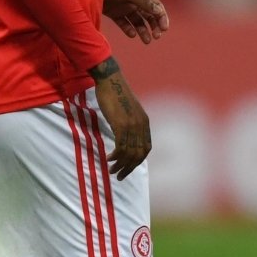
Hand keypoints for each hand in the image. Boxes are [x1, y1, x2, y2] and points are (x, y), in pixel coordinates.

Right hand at [91, 60, 151, 179]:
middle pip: (139, 154)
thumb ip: (130, 122)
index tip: (128, 167)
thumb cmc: (116, 93)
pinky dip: (116, 156)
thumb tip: (126, 135)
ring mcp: (132, 125)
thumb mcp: (128, 110)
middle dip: (129, 167)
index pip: (146, 148)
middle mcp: (141, 125)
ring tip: (112, 170)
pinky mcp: (121, 124)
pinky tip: (109, 159)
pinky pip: (121, 146)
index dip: (137, 161)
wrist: (110, 80)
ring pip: (130, 153)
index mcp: (144, 123)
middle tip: (119, 175)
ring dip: (121, 165)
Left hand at [102, 0, 169, 43]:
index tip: (164, 29)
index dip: (162, 17)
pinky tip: (131, 34)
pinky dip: (129, 29)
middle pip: (149, 15)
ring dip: (143, 30)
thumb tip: (159, 11)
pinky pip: (124, 23)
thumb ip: (143, 1)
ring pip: (138, 21)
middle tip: (156, 36)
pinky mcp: (114, 13)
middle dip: (154, 26)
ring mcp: (124, 7)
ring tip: (146, 41)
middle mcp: (134, 0)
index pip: (156, 6)